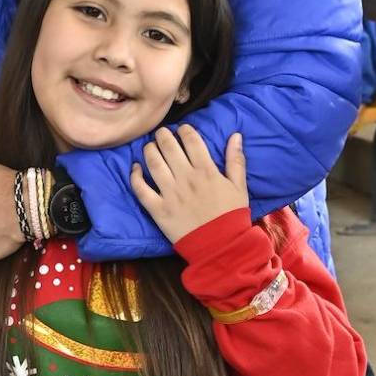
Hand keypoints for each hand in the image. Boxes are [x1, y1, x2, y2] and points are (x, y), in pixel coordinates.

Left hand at [130, 127, 248, 243]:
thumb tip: (235, 135)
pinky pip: (141, 190)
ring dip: (149, 150)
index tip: (182, 128)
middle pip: (168, 147)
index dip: (184, 130)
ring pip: (154, 163)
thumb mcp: (240, 186)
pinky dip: (135, 176)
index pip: (191, 140)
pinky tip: (135, 168)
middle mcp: (185, 178)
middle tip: (161, 133)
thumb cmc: (231, 215)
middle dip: (163, 135)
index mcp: (206, 171)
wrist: (221, 246)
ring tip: (149, 146)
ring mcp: (169, 194)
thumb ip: (236, 160)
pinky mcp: (158, 210)